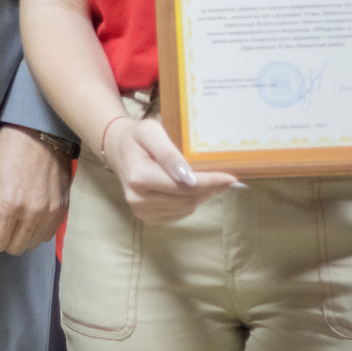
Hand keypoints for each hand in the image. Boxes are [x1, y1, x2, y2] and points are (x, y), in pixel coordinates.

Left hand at [0, 124, 71, 252]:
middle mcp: (33, 212)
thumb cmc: (7, 149)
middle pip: (14, 247)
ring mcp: (51, 212)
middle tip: (0, 217)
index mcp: (10, 204)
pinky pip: (47, 235)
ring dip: (20, 235)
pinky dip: (36, 230)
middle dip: (2, 237)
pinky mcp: (63, 209)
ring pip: (32, 244)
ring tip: (15, 214)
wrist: (40, 131)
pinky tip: (30, 213)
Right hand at [104, 115, 246, 223]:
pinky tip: (192, 188)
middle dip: (209, 188)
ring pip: (186, 208)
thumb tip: (189, 176)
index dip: (210, 182)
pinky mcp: (148, 218)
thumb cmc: (137, 138)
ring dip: (202, 195)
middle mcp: (138, 199)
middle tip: (225, 177)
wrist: (119, 151)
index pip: (183, 186)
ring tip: (208, 180)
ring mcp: (142, 212)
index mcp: (138, 177)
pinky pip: (180, 213)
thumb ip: (168, 153)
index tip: (232, 179)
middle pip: (188, 199)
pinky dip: (191, 201)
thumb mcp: (151, 132)